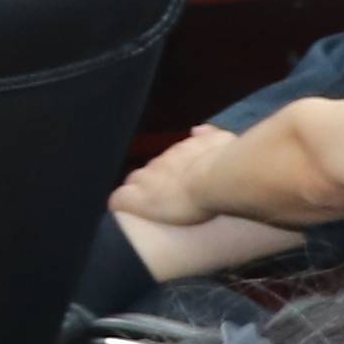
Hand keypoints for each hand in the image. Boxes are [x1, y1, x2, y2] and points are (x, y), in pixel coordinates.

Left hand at [112, 133, 230, 228]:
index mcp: (179, 153)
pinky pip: (119, 200)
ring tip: (149, 211)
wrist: (215, 180)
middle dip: (153, 186)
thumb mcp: (222, 143)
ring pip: (133, 184)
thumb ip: (209, 136)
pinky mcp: (133, 198)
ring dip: (139, 195)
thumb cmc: (224, 164)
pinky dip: (121, 205)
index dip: (168, 176)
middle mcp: (159, 163)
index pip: (166, 163)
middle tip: (166, 202)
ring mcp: (145, 180)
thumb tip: (198, 130)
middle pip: (148, 173)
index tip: (176, 186)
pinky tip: (123, 213)